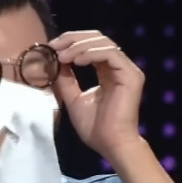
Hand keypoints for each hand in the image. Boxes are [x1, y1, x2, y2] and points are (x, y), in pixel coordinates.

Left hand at [50, 30, 144, 161]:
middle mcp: (119, 68)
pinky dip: (91, 53)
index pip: (91, 46)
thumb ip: (66, 80)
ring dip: (79, 46)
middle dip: (73, 39)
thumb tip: (53, 62)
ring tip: (62, 56)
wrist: (110, 144)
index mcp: (108, 72)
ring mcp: (127, 70)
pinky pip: (110, 54)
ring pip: (104, 43)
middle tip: (54, 46)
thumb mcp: (73, 99)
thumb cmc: (95, 127)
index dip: (70, 43)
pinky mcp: (131, 75)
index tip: (51, 48)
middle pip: (98, 38)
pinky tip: (76, 60)